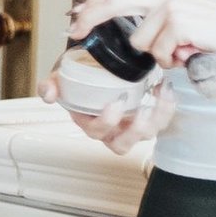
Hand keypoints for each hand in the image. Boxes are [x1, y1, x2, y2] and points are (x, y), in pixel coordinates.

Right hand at [42, 61, 175, 153]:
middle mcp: (111, 131)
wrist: (93, 71)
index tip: (115, 103)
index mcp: (89, 124)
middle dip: (135, 131)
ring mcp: (131, 127)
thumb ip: (49, 86)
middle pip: (123, 144)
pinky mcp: (147, 118)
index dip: (107, 122)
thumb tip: (48, 95)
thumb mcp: (59, 79)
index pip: (96, 132)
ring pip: (147, 134)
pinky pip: (161, 120)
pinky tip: (164, 88)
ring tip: (161, 94)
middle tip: (143, 110)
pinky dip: (167, 107)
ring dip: (158, 118)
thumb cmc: (78, 79)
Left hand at [68, 0, 215, 69]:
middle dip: (89, 19)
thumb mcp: (181, 14)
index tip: (74, 16)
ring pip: (140, 42)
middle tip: (73, 33)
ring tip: (181, 51)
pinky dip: (172, 61)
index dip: (93, 4)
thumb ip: (152, 9)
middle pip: (115, 4)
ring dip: (158, 55)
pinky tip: (189, 55)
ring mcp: (172, 8)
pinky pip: (158, 52)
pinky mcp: (180, 24)